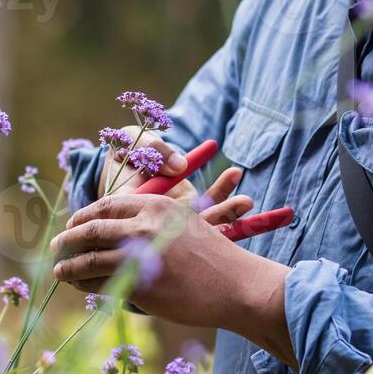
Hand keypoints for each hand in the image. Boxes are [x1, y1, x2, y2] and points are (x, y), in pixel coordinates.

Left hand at [50, 194, 295, 365]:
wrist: (237, 285)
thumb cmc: (213, 256)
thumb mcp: (184, 222)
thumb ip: (150, 221)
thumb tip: (116, 228)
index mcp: (154, 206)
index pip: (105, 206)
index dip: (83, 216)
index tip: (72, 224)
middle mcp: (143, 228)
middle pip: (90, 230)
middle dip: (67, 239)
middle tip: (55, 247)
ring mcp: (140, 258)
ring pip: (89, 260)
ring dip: (69, 267)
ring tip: (59, 271)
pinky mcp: (140, 287)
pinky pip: (102, 285)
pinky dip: (85, 285)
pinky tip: (80, 286)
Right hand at [99, 127, 253, 225]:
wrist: (126, 154)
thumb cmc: (126, 147)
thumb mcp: (133, 142)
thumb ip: (153, 151)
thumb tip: (180, 167)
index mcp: (131, 215)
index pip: (156, 226)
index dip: (183, 225)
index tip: (209, 209)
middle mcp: (155, 224)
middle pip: (185, 231)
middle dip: (216, 220)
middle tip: (242, 204)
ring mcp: (174, 220)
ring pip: (201, 221)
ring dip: (226, 212)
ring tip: (247, 201)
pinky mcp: (188, 210)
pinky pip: (208, 203)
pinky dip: (222, 190)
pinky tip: (235, 174)